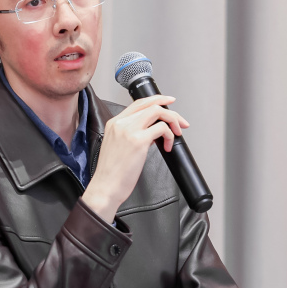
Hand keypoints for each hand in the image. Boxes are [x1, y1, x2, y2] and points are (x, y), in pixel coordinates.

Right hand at [80, 95, 188, 221]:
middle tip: (181, 122)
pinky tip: (168, 147)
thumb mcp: (118, 147)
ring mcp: (129, 130)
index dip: (157, 100)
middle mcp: (121, 123)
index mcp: (114, 123)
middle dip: (171, 111)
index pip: (139, 103)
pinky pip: (162, 129)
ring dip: (173, 121)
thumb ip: (132, 135)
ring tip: (176, 134)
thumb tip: (152, 132)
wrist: (105, 187)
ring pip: (158, 112)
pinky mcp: (138, 141)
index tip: (169, 102)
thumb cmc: (111, 173)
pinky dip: (169, 136)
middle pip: (151, 104)